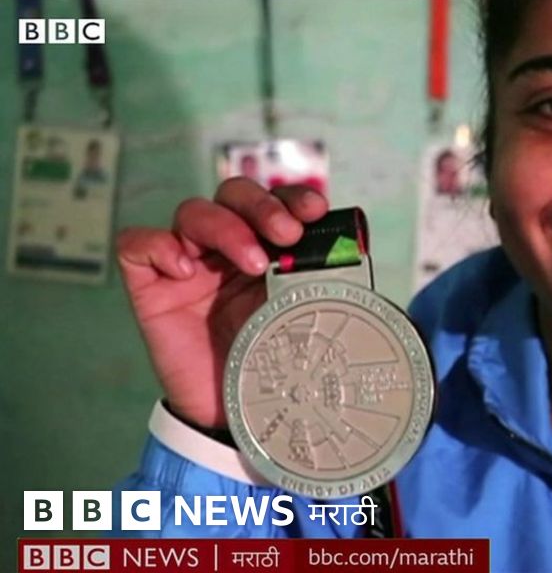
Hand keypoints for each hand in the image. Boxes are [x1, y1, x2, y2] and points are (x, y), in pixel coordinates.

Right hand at [117, 179, 327, 428]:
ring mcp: (186, 264)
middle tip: (287, 233)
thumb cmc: (267, 362)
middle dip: (262, 206)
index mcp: (266, 248)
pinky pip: (137, 244)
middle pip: (233, 194)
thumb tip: (355, 252)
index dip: (292, 197)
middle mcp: (224, 248)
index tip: (316, 210)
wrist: (233, 415)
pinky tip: (185, 270)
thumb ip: (319, 282)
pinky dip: (159, 246)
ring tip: (253, 262)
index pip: (274, 201)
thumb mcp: (301, 317)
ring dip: (226, 227)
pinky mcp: (150, 286)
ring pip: (193, 212)